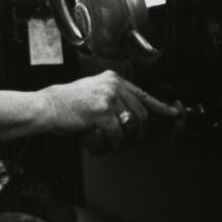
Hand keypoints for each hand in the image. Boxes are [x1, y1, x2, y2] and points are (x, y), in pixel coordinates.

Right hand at [40, 70, 179, 148]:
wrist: (48, 106)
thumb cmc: (68, 102)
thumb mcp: (93, 90)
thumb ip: (113, 95)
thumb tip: (133, 113)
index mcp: (112, 79)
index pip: (143, 94)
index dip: (161, 107)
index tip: (173, 114)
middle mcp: (112, 86)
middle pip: (140, 113)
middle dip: (138, 131)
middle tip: (128, 138)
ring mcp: (107, 98)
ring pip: (132, 124)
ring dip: (128, 138)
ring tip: (118, 141)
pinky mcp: (101, 113)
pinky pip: (119, 133)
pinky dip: (116, 143)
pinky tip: (109, 143)